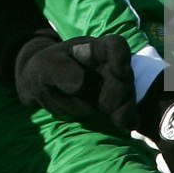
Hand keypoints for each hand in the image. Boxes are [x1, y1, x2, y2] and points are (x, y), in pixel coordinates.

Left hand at [13, 29, 136, 131]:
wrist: (46, 86)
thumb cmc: (48, 67)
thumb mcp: (46, 64)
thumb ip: (60, 70)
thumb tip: (80, 84)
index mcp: (94, 50)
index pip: (115, 46)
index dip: (122, 57)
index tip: (120, 72)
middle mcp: (109, 67)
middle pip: (125, 77)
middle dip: (120, 93)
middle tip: (105, 107)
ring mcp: (113, 87)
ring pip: (123, 99)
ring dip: (114, 109)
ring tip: (95, 114)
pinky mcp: (113, 107)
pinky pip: (126, 114)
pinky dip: (127, 120)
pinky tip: (126, 126)